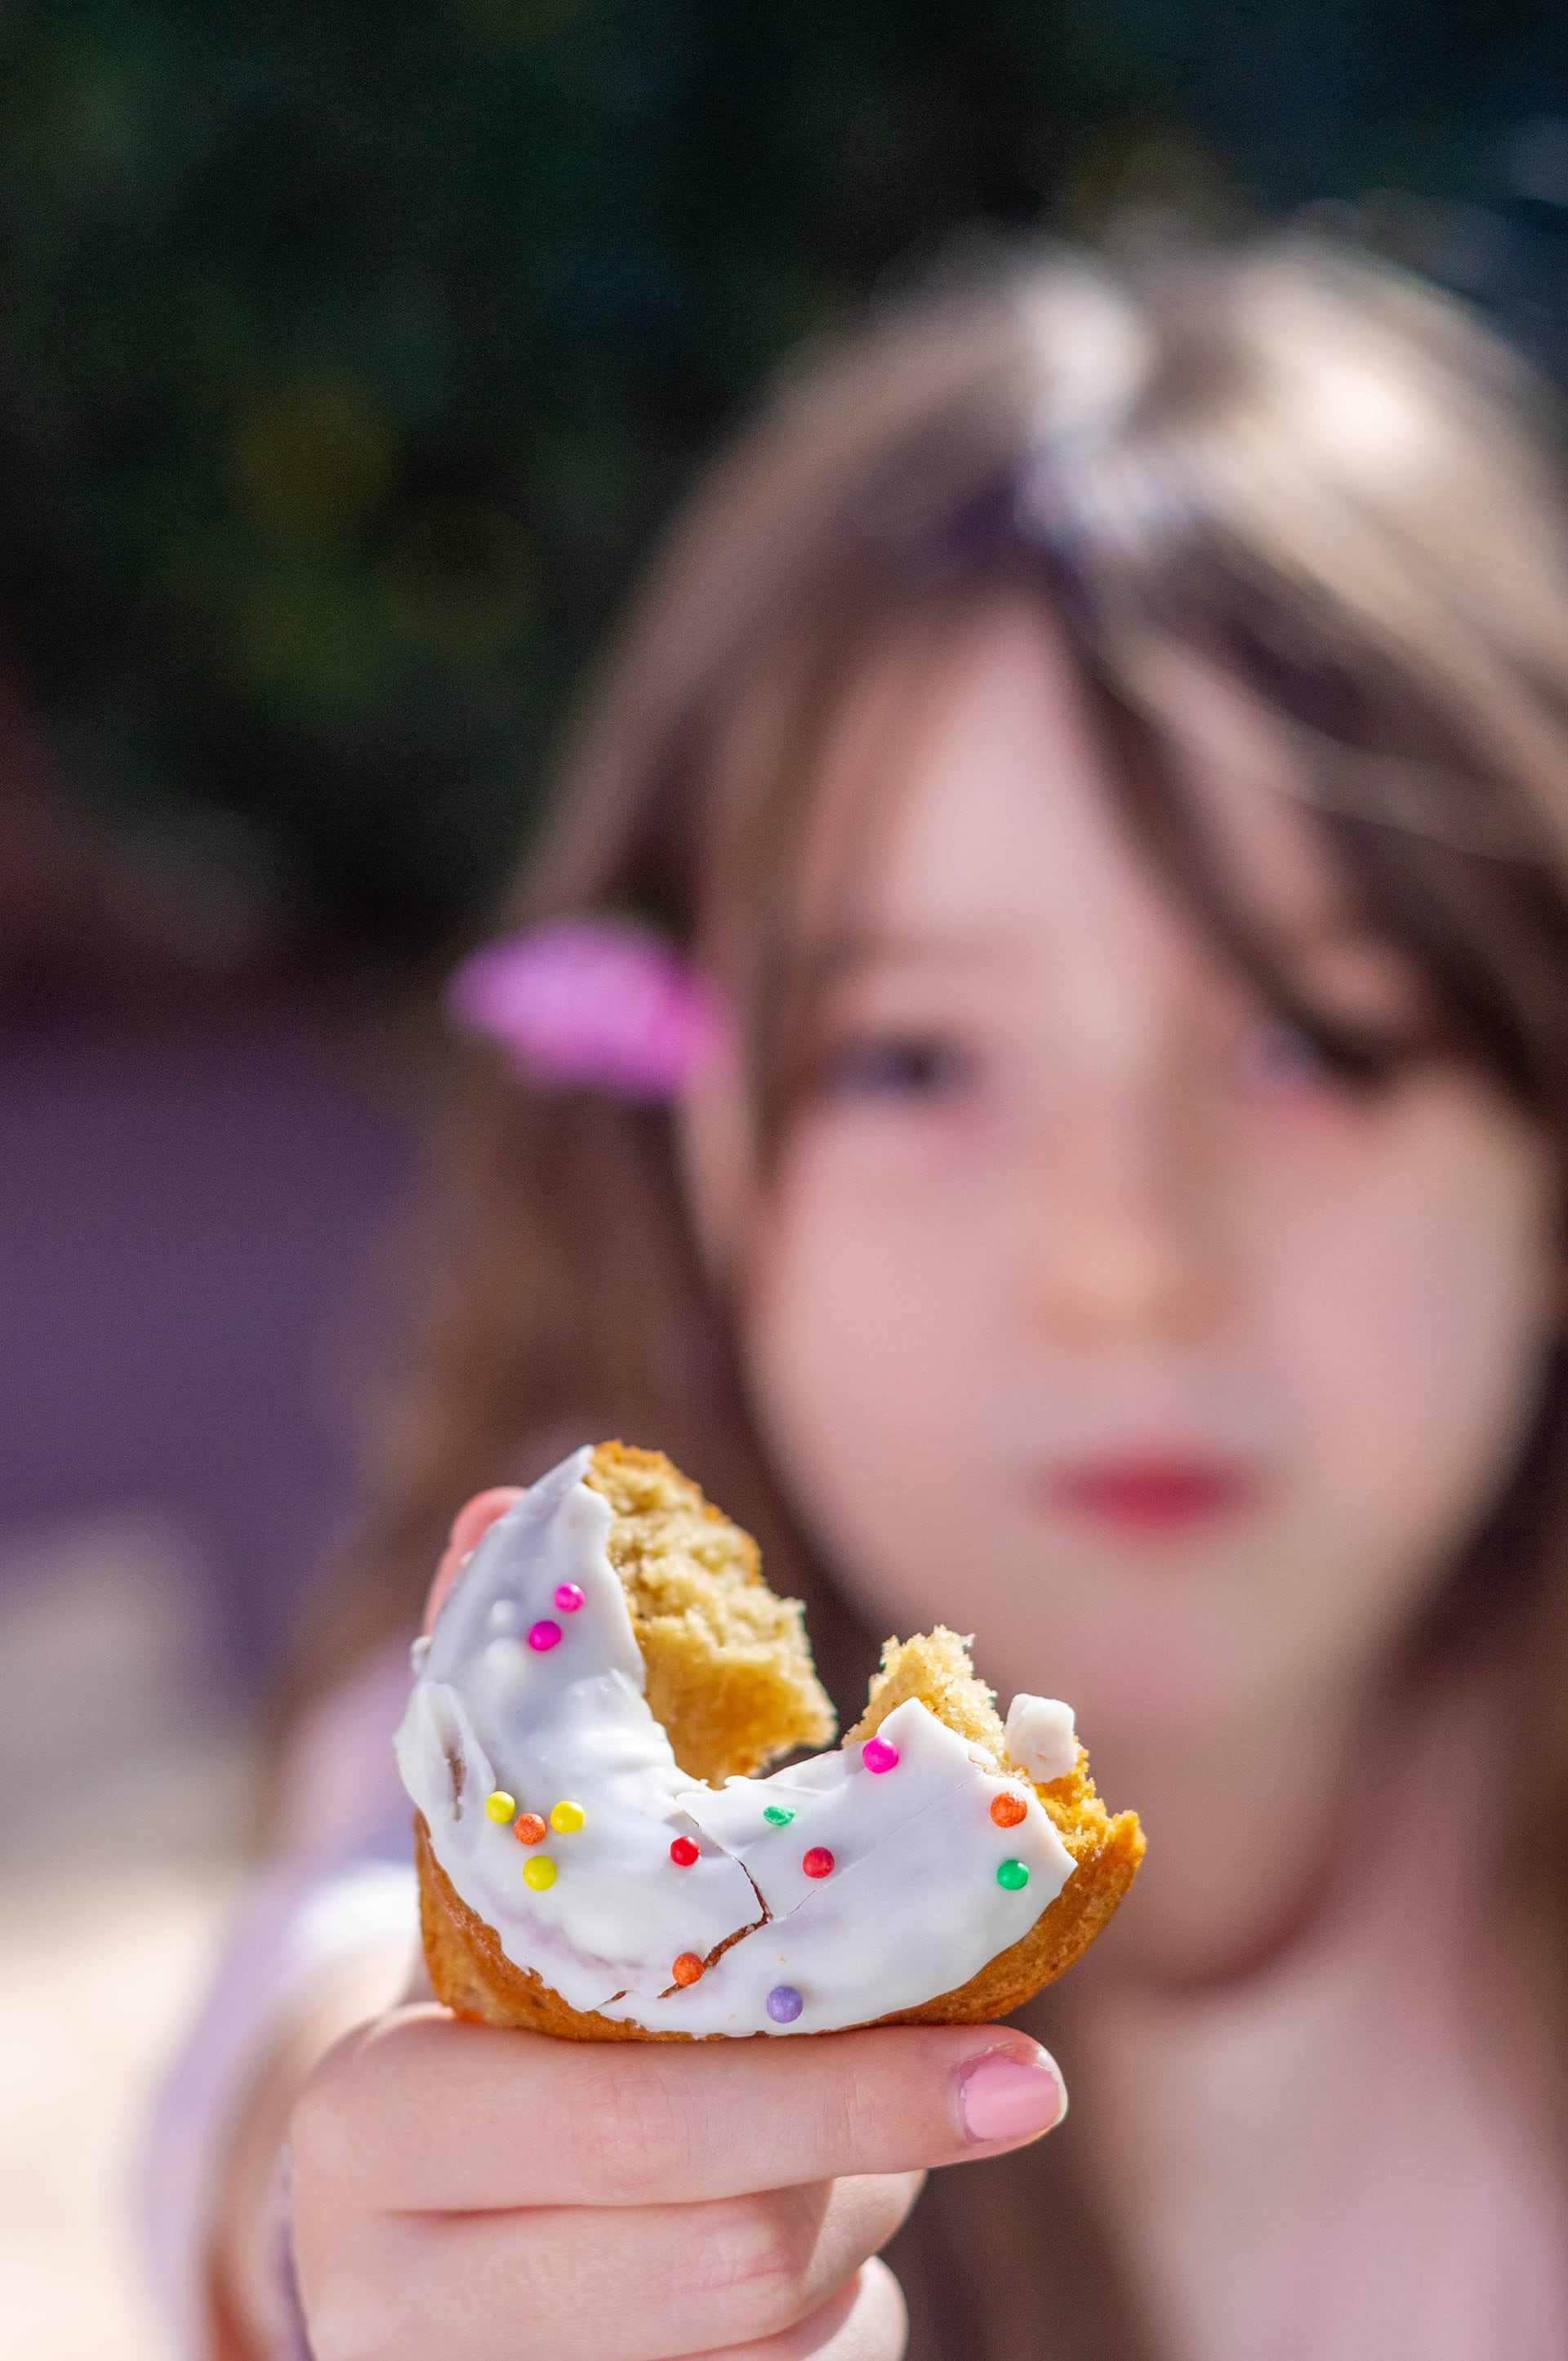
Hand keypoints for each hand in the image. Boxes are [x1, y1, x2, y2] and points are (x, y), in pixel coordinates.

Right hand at [287, 1482, 1066, 2357]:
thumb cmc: (488, 2020)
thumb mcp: (500, 1885)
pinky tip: (807, 2249)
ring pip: (777, 2328)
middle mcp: (399, 2297)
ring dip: (866, 2227)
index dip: (850, 2093)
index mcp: (375, 2125)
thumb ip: (510, 1706)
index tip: (1033, 2070)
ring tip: (853, 2145)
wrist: (412, 2245)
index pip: (637, 2111)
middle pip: (736, 2242)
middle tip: (1001, 2088)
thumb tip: (510, 1489)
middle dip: (875, 2153)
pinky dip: (844, 2320)